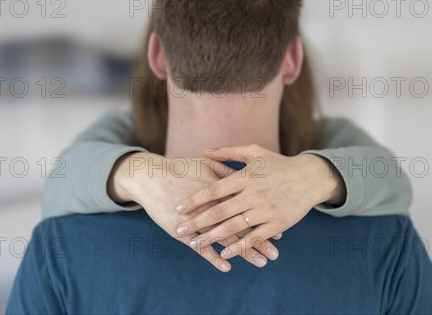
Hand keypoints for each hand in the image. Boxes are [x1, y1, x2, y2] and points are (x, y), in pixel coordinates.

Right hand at [109, 152, 280, 270]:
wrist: (151, 177)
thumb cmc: (180, 169)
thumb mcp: (207, 165)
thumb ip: (227, 170)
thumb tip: (245, 174)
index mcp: (222, 191)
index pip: (248, 207)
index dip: (263, 218)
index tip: (279, 229)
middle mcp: (213, 207)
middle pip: (241, 226)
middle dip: (260, 240)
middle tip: (275, 254)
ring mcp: (198, 220)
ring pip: (226, 239)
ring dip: (244, 252)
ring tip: (261, 262)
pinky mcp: (183, 230)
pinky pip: (201, 247)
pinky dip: (214, 257)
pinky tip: (227, 266)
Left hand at [174, 144, 344, 259]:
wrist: (310, 177)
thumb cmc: (278, 163)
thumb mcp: (254, 152)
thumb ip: (228, 152)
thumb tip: (204, 152)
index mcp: (246, 176)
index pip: (214, 189)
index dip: (194, 199)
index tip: (178, 208)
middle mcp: (254, 194)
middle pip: (220, 212)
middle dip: (197, 223)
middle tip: (179, 231)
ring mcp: (266, 210)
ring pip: (234, 227)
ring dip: (212, 238)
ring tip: (195, 245)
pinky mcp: (277, 224)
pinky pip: (255, 238)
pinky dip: (239, 247)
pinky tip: (225, 254)